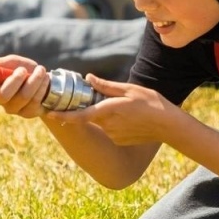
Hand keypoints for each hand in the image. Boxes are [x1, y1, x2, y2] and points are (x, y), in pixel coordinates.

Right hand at [0, 54, 51, 118]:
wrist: (45, 79)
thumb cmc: (24, 70)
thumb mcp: (11, 63)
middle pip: (1, 97)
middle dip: (14, 81)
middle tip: (22, 70)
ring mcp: (13, 108)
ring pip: (21, 97)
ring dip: (33, 81)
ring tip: (40, 70)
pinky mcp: (28, 113)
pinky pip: (34, 102)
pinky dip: (41, 87)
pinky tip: (44, 79)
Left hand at [48, 76, 176, 144]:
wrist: (168, 125)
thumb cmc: (151, 103)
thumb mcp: (129, 89)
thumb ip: (106, 86)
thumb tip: (88, 78)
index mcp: (109, 110)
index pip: (80, 115)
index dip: (63, 116)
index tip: (50, 114)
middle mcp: (108, 125)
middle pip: (90, 116)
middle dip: (89, 108)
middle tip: (100, 98)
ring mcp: (114, 134)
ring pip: (100, 122)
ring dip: (104, 115)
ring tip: (125, 108)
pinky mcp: (119, 140)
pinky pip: (110, 129)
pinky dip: (113, 123)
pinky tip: (129, 118)